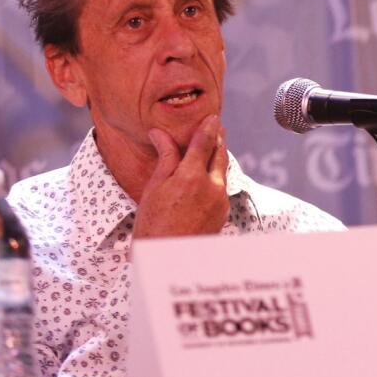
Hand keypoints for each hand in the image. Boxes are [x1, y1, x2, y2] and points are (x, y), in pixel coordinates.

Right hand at [133, 116, 230, 238]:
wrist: (168, 260)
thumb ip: (165, 159)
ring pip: (222, 171)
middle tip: (216, 127)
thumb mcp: (154, 188)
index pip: (205, 142)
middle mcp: (212, 186)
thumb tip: (160, 134)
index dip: (209, 127)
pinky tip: (207, 176)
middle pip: (220, 154)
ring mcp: (220, 199)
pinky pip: (221, 186)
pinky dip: (215, 176)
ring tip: (211, 147)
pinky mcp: (223, 211)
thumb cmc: (153, 225)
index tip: (212, 116)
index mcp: (192, 177)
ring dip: (217, 157)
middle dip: (218, 139)